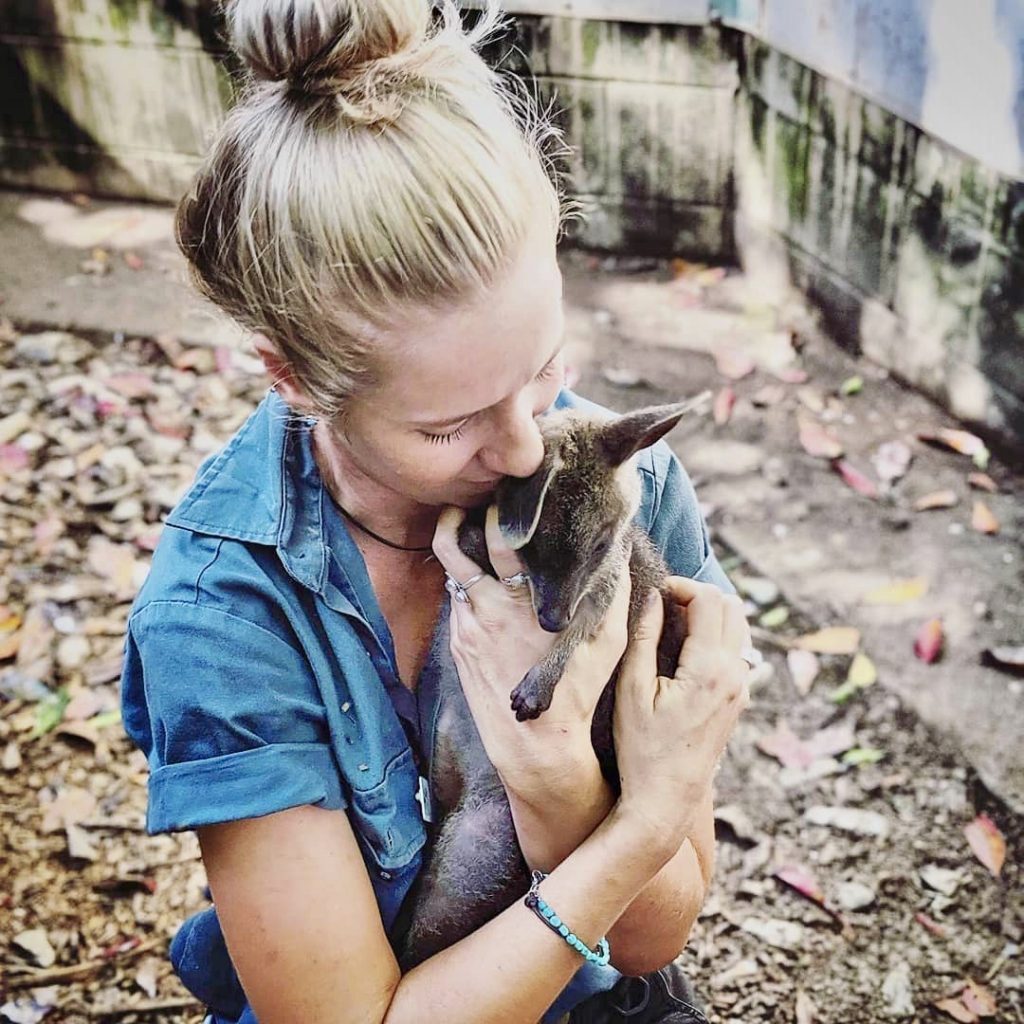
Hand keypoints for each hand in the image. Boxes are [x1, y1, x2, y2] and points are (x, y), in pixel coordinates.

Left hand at [431, 506, 630, 791]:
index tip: (508, 492)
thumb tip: (620, 552)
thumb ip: (614, 593)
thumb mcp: (609, 641)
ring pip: (451, 570)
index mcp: (523, 600)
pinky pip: (456, 600)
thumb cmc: (577, 692)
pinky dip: (465, 581)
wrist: (535, 745)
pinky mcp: (458, 644)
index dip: (499, 508)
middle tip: (472, 500)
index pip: (499, 536)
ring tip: (471, 529)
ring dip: (459, 547)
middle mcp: (488, 608)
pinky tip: (483, 578)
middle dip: (460, 515)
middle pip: (455, 544)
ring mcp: (467, 626)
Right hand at [612, 577, 751, 846]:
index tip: (653, 593)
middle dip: (697, 595)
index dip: (680, 586)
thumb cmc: (641, 749)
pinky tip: (683, 649)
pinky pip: (736, 650)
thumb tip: (651, 597)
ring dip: (708, 615)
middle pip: (731, 606)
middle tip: (663, 604)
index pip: (709, 600)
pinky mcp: (738, 699)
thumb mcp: (632, 690)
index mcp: (709, 669)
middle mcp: (734, 675)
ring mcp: (741, 688)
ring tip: (672, 623)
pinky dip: (714, 636)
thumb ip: (643, 637)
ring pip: (738, 627)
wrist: (666, 800)